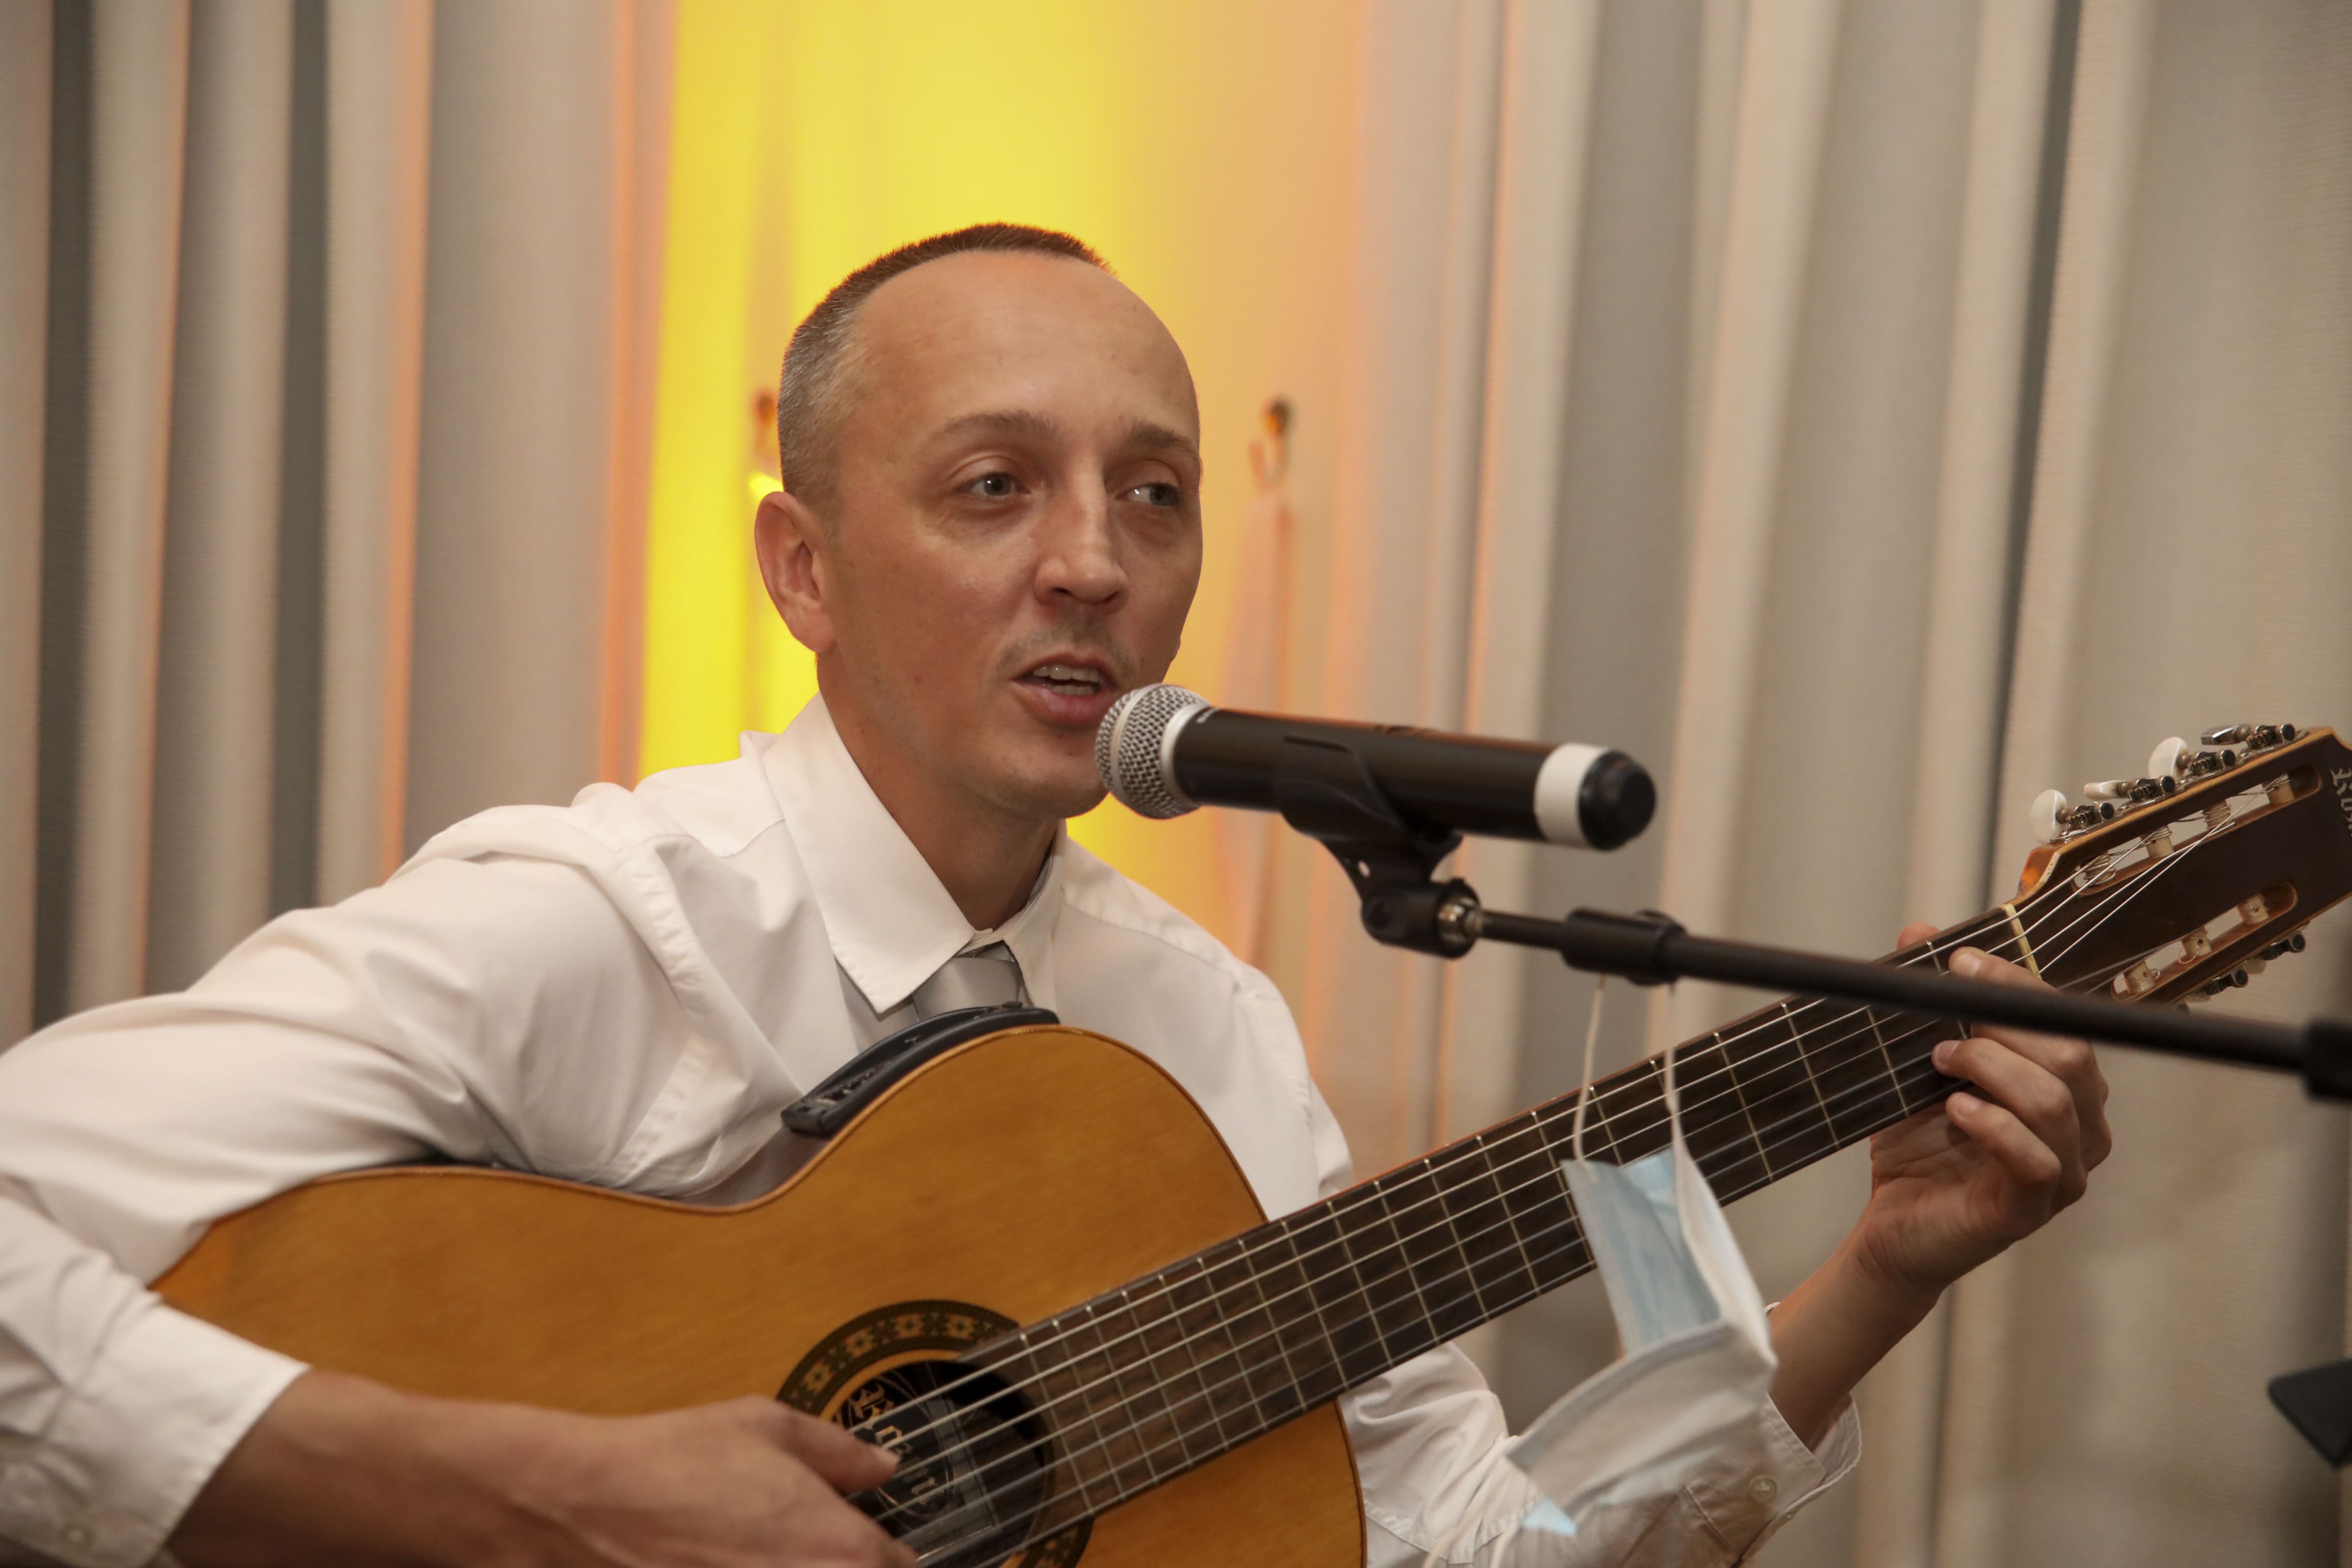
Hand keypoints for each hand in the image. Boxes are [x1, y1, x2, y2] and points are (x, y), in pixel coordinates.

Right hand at [173, 1370, 916, 1567]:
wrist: (567, 1511)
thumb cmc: (662, 1466)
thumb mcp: (762, 1427)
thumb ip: (839, 1450)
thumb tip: (881, 1465)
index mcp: (842, 1551)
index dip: (891, 1562)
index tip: (876, 1554)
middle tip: (803, 1552)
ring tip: (751, 1557)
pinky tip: (715, 1565)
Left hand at [1765, 924, 2109, 1446]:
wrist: (1891, 1223)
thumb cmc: (1917, 1145)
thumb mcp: (1915, 1063)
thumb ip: (1928, 1002)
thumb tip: (1918, 930)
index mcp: (2067, 1086)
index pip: (2064, 1019)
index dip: (2016, 983)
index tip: (1958, 961)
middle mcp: (2081, 1128)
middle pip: (2072, 1054)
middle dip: (2005, 1027)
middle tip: (1943, 1026)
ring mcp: (2065, 1173)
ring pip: (2056, 1102)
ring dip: (1992, 1070)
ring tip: (1941, 1064)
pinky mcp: (2032, 1210)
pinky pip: (2037, 1161)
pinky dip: (1993, 1126)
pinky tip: (1955, 1111)